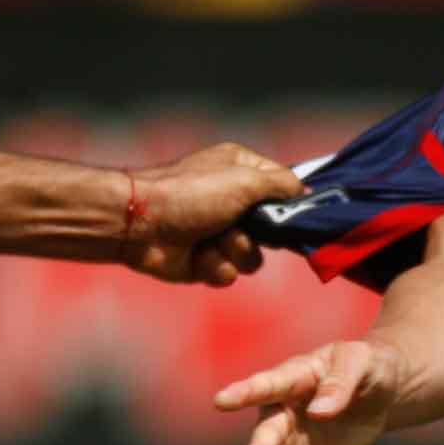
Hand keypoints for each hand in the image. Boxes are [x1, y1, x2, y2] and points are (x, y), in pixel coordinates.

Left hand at [124, 142, 301, 283]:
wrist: (138, 223)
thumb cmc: (190, 193)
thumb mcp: (243, 179)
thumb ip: (281, 185)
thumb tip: (305, 191)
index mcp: (241, 171)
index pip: (284, 188)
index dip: (291, 204)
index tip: (295, 215)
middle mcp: (232, 201)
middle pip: (273, 229)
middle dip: (261, 234)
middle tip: (243, 227)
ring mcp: (217, 232)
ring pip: (252, 257)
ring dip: (235, 251)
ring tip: (214, 242)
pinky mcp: (203, 261)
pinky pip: (228, 273)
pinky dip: (215, 266)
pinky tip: (198, 257)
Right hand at [213, 338, 404, 444]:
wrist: (377, 390)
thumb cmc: (366, 366)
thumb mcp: (362, 364)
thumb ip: (341, 383)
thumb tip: (321, 412)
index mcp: (293, 379)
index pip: (267, 385)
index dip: (244, 393)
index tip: (220, 401)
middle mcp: (282, 413)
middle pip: (268, 436)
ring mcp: (289, 442)